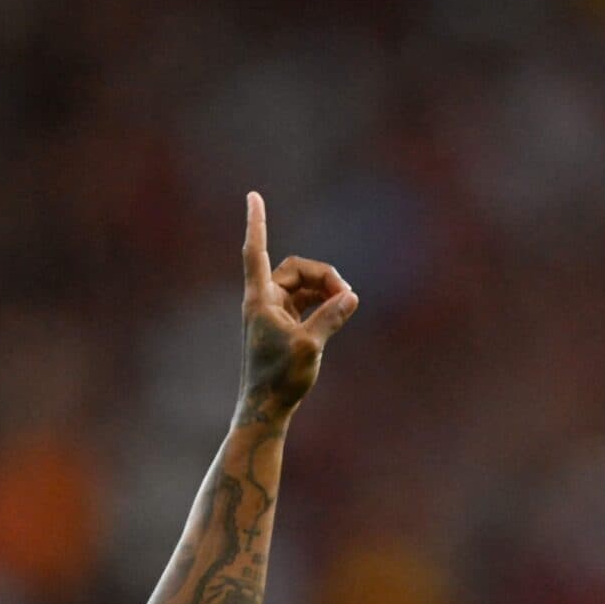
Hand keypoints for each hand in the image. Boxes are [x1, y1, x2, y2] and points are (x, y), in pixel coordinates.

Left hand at [238, 192, 357, 417]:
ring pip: (304, 285)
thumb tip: (351, 295)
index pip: (256, 251)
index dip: (257, 222)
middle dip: (323, 275)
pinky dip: (324, 302)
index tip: (253, 195)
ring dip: (326, 288)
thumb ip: (330, 317)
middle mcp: (264, 301)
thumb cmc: (280, 379)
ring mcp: (274, 313)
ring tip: (346, 305)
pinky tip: (339, 310)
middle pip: (295, 268)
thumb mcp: (310, 346)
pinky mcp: (284, 325)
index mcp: (261, 300)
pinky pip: (306, 301)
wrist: (266, 408)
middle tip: (347, 295)